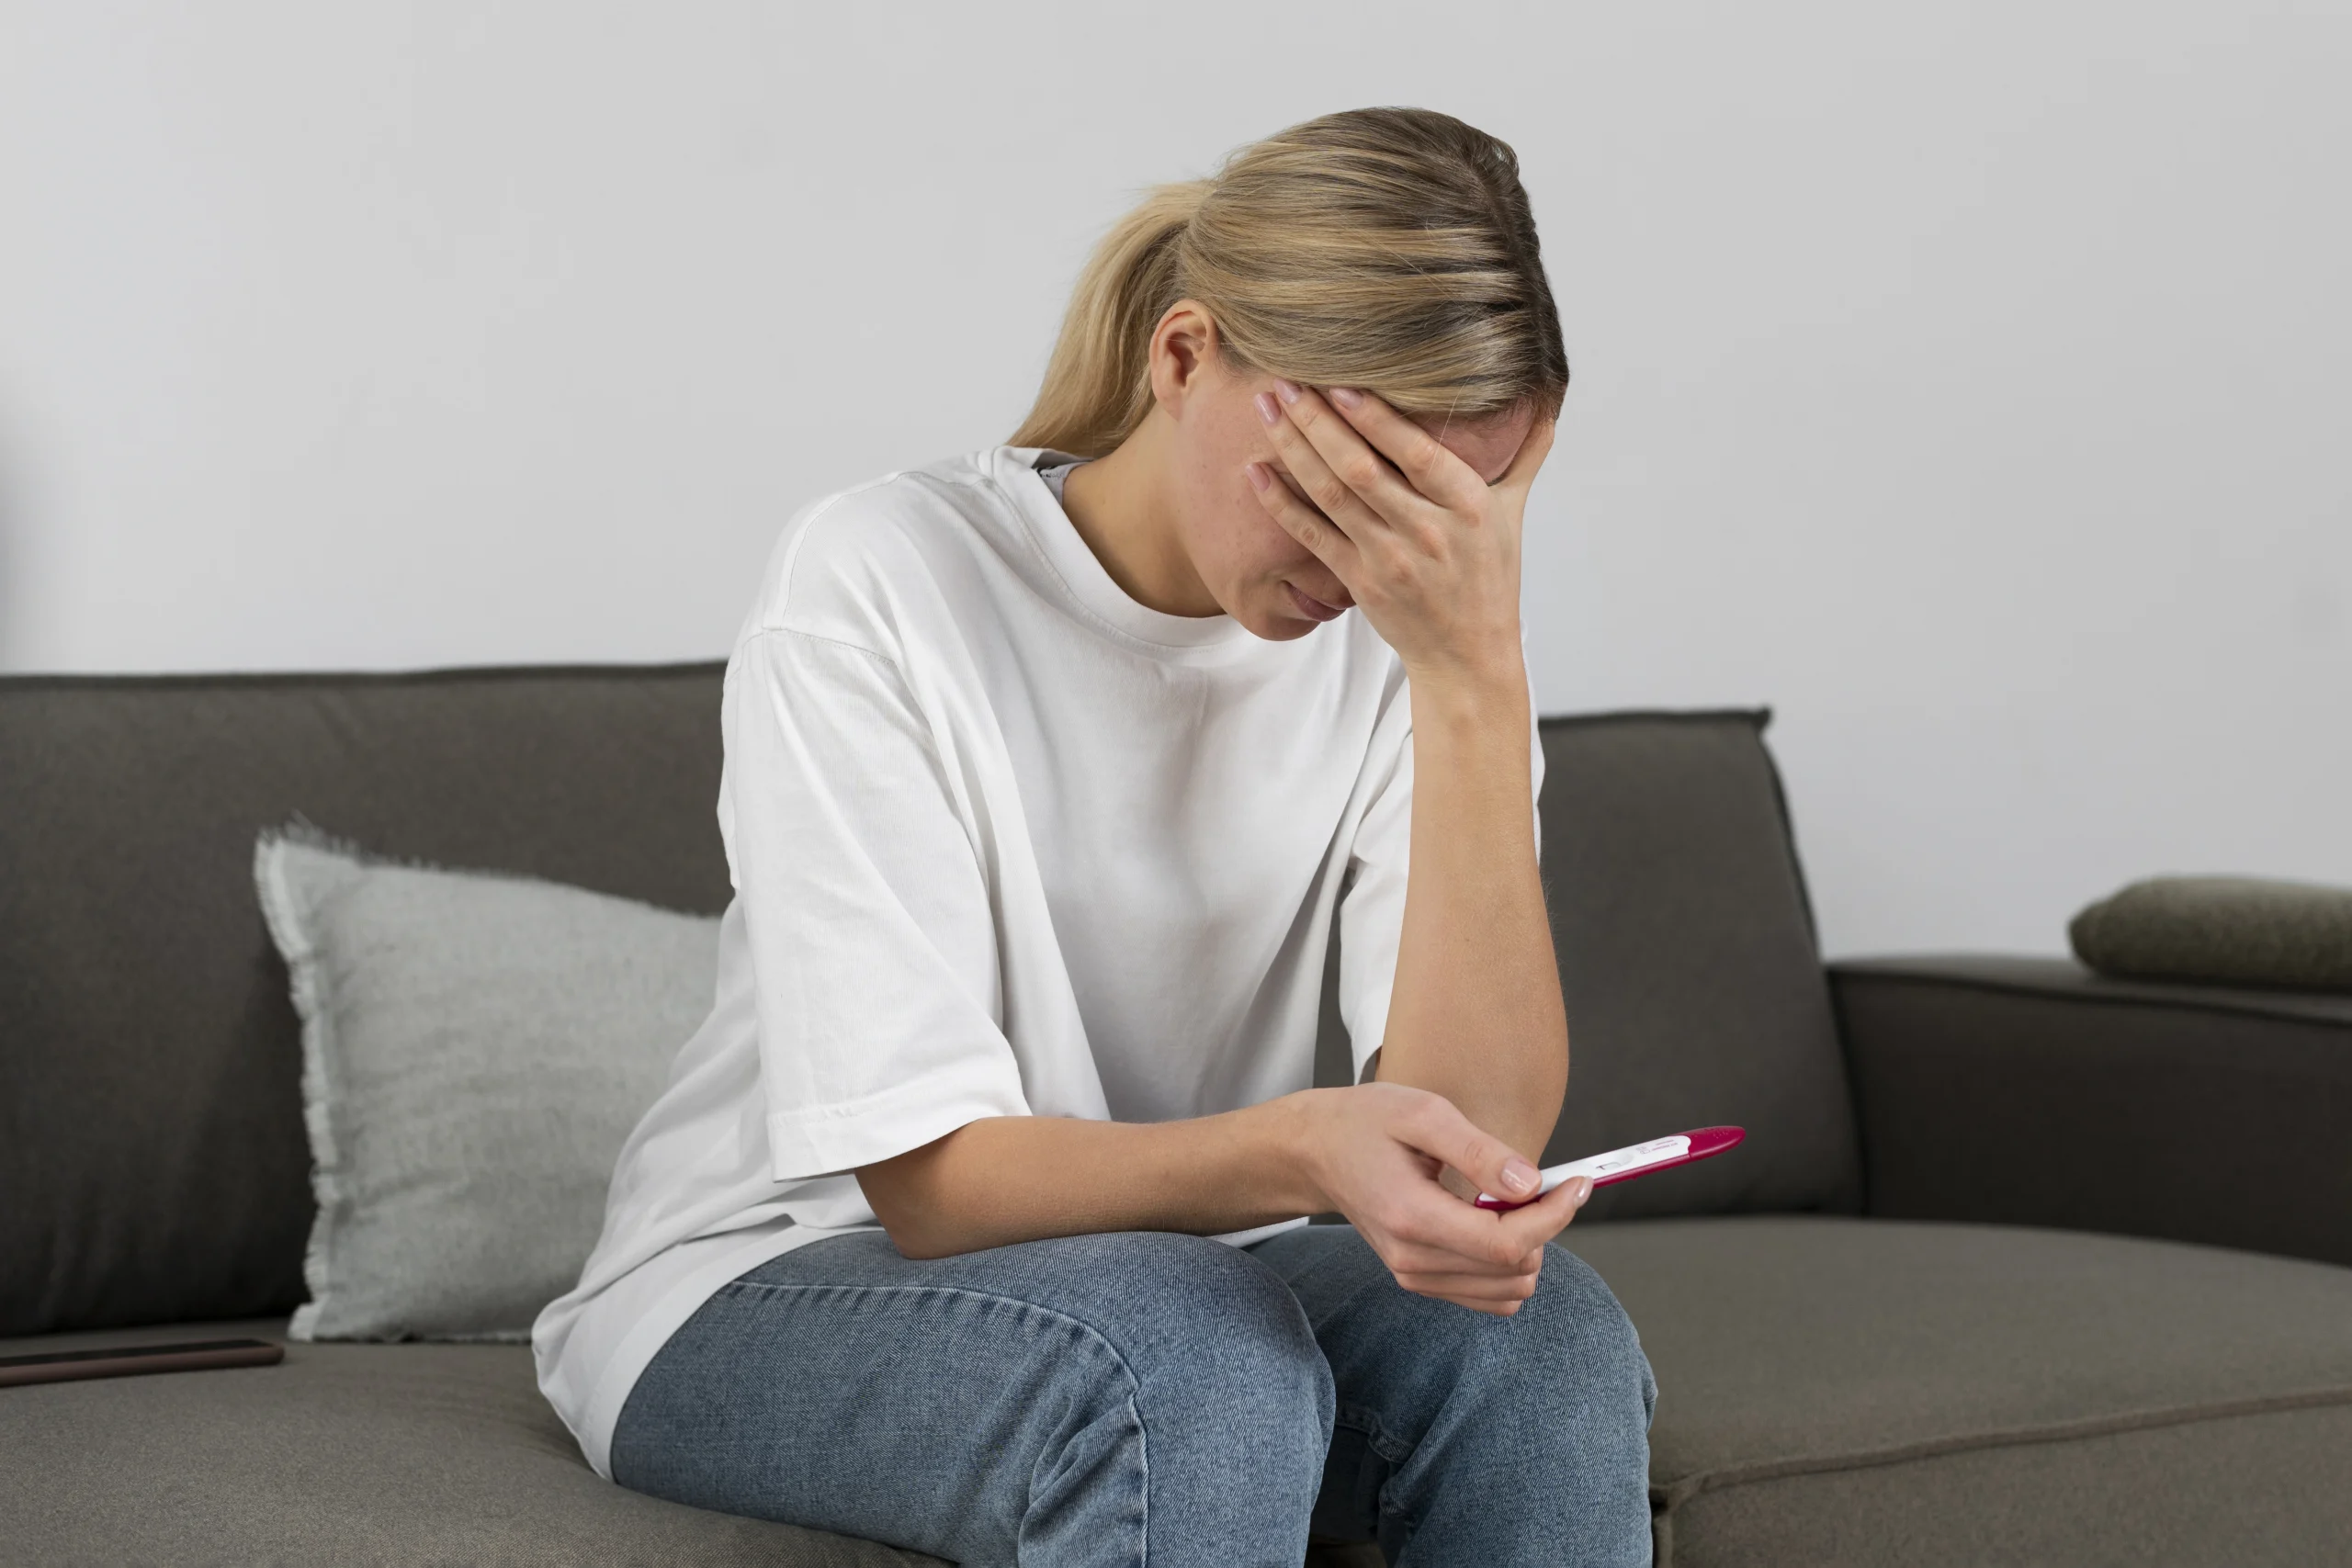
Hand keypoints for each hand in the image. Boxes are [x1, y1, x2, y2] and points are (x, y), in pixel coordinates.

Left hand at [1245, 381, 1554, 688]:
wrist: (1467, 655)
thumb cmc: (1489, 579)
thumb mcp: (1512, 515)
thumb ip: (1524, 457)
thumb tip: (1547, 407)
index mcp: (1467, 505)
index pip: (1415, 452)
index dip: (1376, 418)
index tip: (1340, 384)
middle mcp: (1427, 530)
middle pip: (1361, 468)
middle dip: (1317, 422)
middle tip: (1284, 382)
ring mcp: (1389, 558)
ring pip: (1332, 495)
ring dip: (1294, 449)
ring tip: (1267, 410)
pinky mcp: (1359, 582)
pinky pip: (1313, 536)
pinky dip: (1281, 504)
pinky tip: (1256, 473)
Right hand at [1292, 1082, 1591, 1315]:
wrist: (1317, 1151)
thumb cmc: (1366, 1123)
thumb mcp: (1424, 1114)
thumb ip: (1479, 1151)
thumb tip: (1530, 1182)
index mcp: (1413, 1216)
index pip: (1506, 1244)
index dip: (1555, 1215)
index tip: (1577, 1182)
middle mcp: (1413, 1259)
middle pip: (1514, 1271)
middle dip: (1544, 1226)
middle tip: (1541, 1182)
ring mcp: (1414, 1276)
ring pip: (1509, 1291)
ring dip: (1529, 1248)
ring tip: (1513, 1201)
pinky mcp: (1419, 1280)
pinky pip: (1489, 1295)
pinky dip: (1507, 1265)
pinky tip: (1495, 1223)